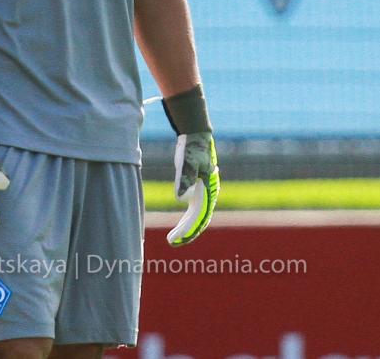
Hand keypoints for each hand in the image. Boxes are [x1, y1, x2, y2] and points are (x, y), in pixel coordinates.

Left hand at [160, 85, 218, 245]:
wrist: (197, 136)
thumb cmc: (192, 148)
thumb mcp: (187, 161)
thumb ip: (185, 178)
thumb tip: (181, 197)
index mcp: (208, 190)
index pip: (200, 217)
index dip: (189, 230)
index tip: (177, 239)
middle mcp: (208, 194)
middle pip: (199, 220)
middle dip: (187, 233)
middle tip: (171, 243)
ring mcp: (204, 192)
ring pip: (197, 217)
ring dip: (187, 229)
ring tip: (173, 239)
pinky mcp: (197, 189)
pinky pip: (194, 210)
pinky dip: (188, 221)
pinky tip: (179, 228)